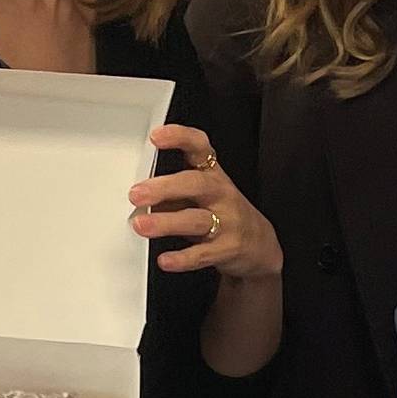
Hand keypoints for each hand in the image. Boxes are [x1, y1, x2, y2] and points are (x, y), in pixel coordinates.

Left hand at [128, 124, 281, 280]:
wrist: (259, 245)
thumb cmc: (222, 212)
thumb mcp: (201, 194)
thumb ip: (171, 191)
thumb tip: (137, 193)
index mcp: (212, 174)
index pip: (199, 147)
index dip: (180, 138)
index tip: (156, 137)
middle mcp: (221, 193)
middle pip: (195, 184)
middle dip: (165, 188)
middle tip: (137, 194)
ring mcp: (228, 221)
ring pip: (196, 219)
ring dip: (167, 222)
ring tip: (142, 226)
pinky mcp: (228, 248)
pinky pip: (203, 254)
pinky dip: (183, 258)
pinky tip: (165, 260)